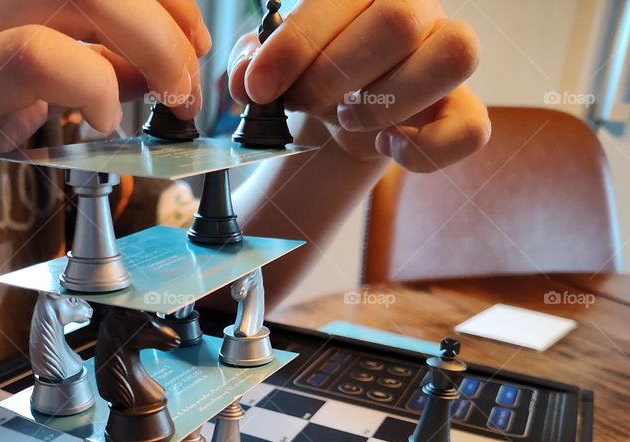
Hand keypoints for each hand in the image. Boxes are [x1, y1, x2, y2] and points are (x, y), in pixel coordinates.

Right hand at [0, 0, 209, 241]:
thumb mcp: (25, 80)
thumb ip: (88, 59)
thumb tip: (161, 59)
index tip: (191, 33)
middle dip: (167, 11)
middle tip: (188, 71)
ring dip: (149, 43)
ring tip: (167, 97)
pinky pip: (35, 56)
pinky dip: (92, 83)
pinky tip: (104, 119)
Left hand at [228, 0, 488, 171]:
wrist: (341, 112)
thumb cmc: (308, 74)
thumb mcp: (269, 66)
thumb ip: (252, 64)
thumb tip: (248, 80)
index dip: (295, 45)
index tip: (260, 88)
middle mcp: (418, 8)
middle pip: (399, 23)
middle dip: (335, 75)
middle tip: (300, 102)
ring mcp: (449, 55)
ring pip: (454, 58)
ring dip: (385, 102)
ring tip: (345, 118)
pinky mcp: (464, 108)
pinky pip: (472, 128)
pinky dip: (424, 149)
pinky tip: (387, 145)